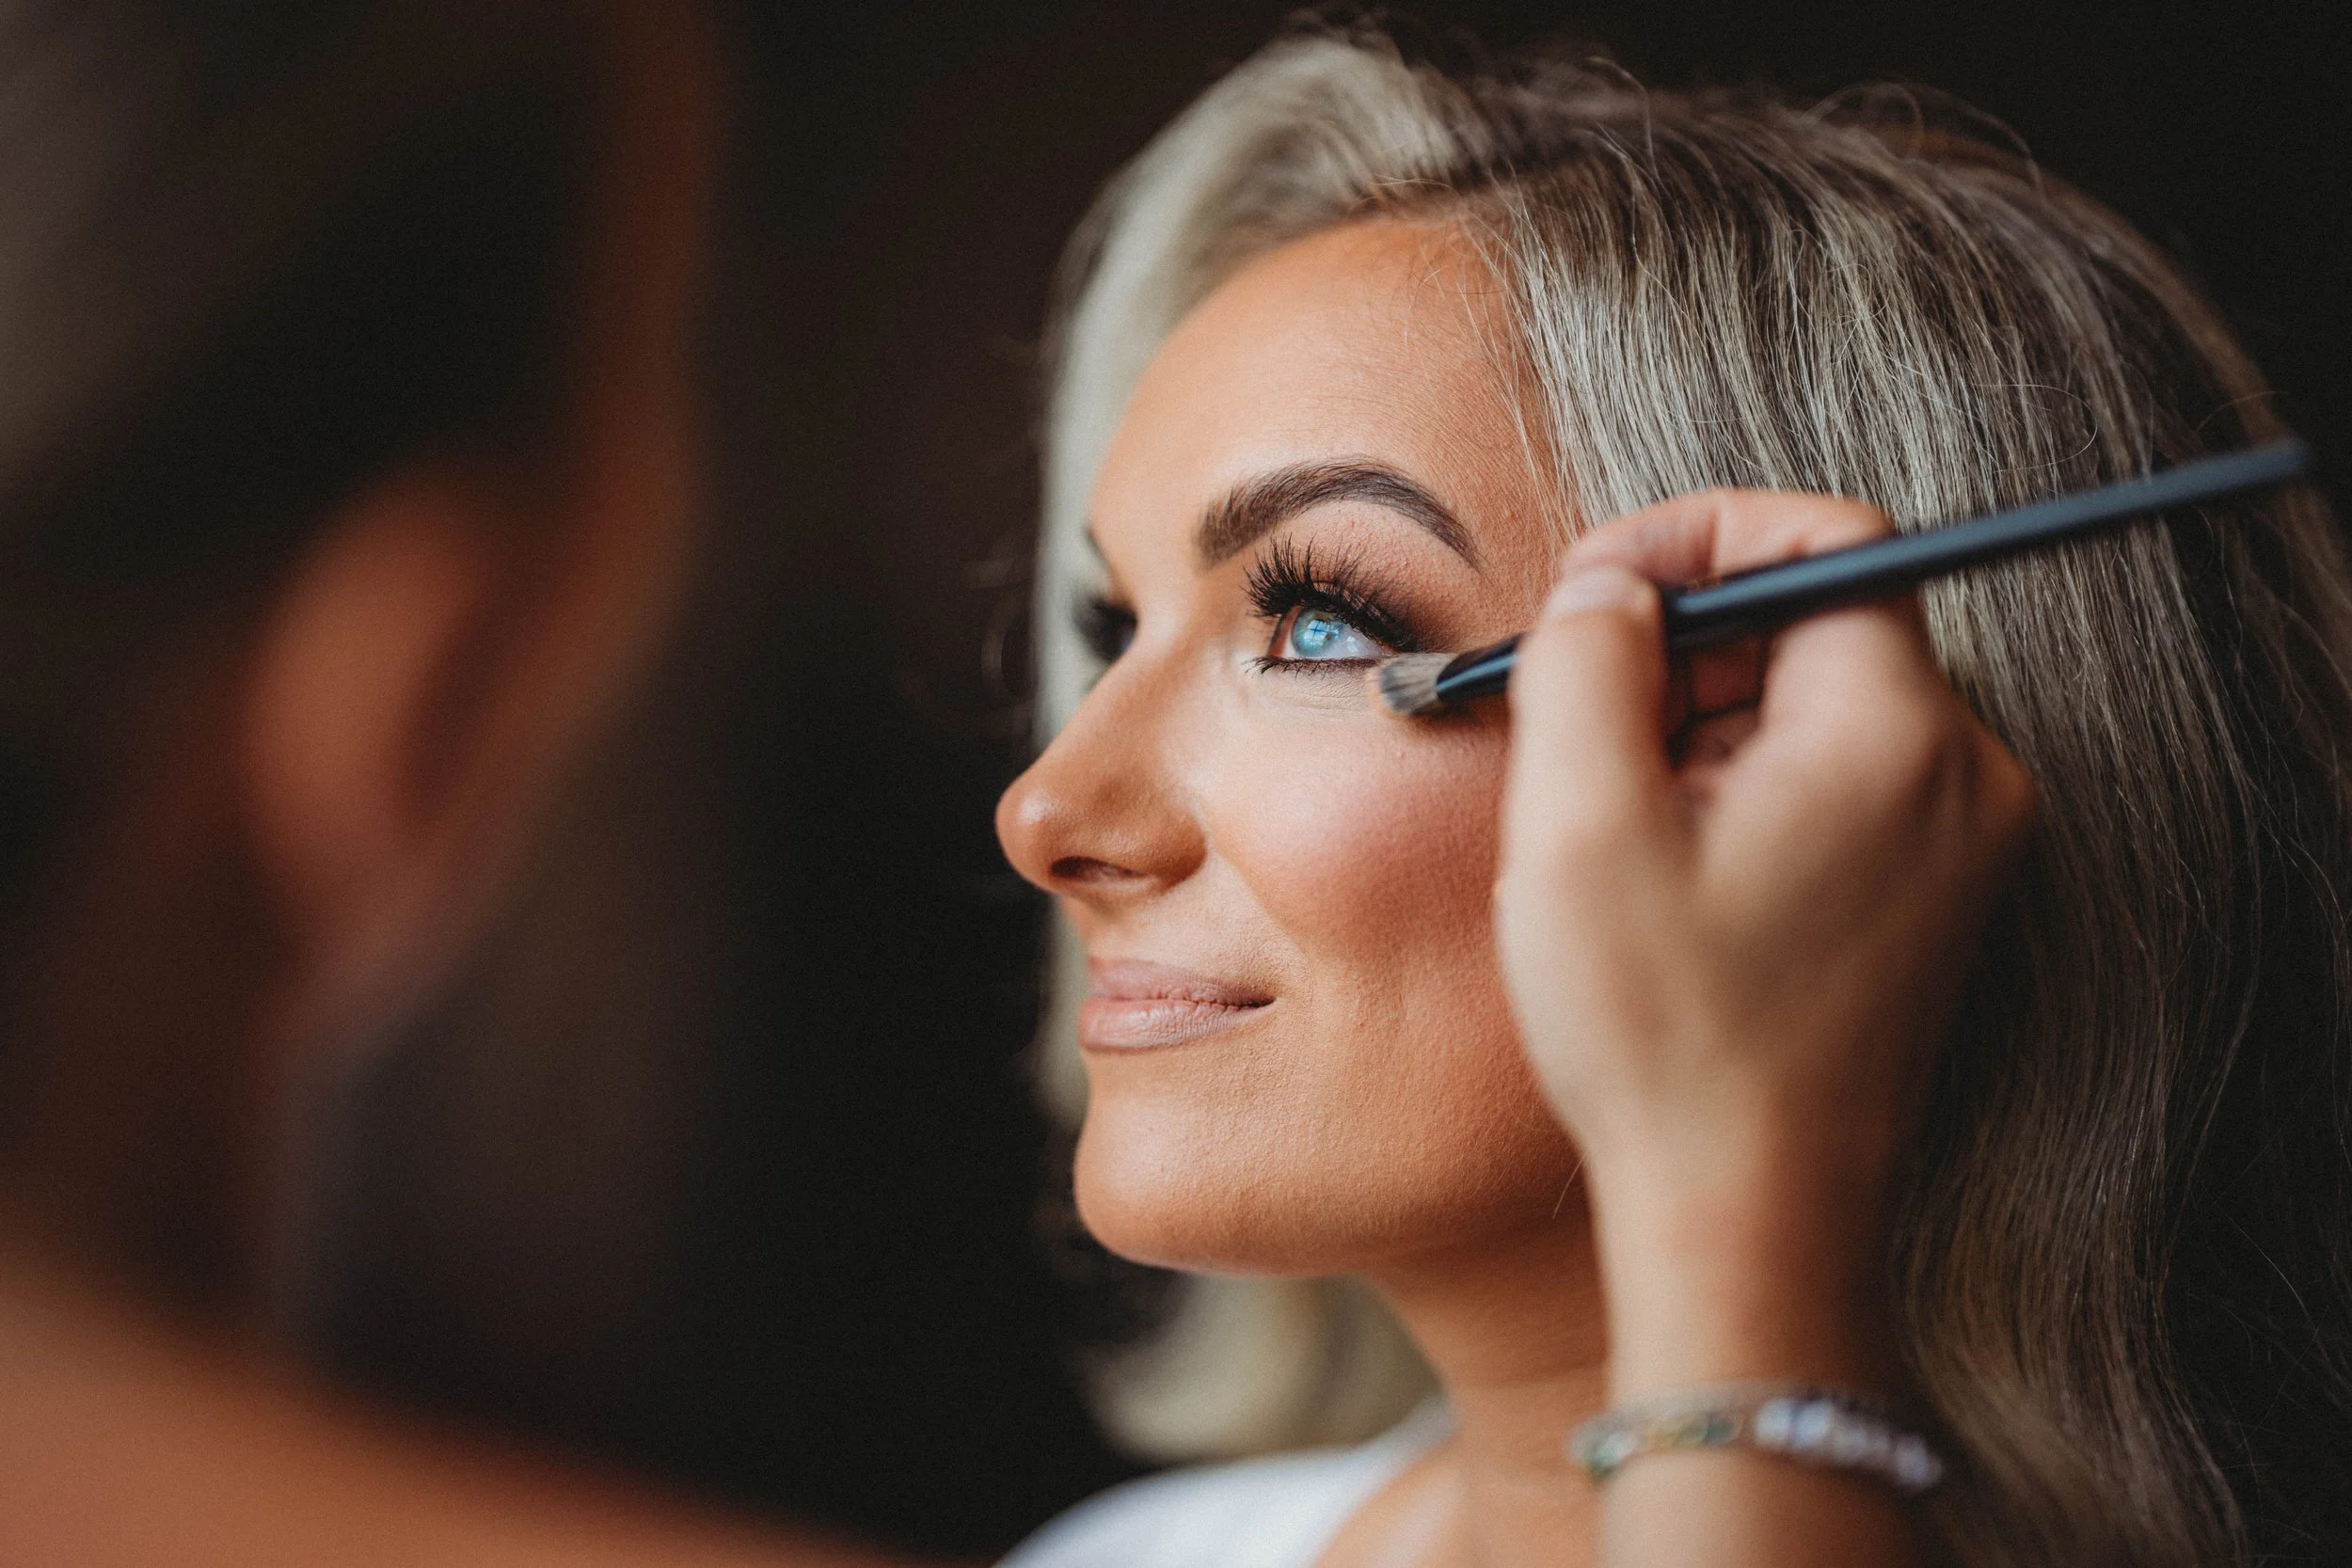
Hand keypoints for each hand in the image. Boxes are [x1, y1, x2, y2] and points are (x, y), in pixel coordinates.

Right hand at [1494, 490, 2034, 1401]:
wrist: (1747, 1218)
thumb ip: (1587, 658)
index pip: (1825, 540)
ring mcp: (1960, 843)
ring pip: (1815, 706)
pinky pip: (1835, 782)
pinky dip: (1742, 788)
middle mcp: (1963, 776)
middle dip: (1682, 645)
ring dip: (1701, 723)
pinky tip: (1666, 871)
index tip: (1600, 593)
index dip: (1696, 537)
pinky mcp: (1932, 898)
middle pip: (1816, 624)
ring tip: (1615, 823)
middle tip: (1575, 719)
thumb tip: (1611, 589)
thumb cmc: (1664, 1036)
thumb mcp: (1578, 824)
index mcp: (1896, 736)